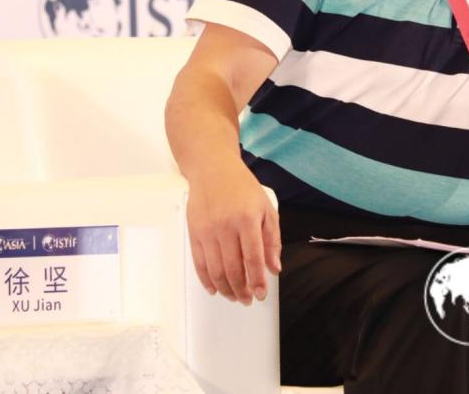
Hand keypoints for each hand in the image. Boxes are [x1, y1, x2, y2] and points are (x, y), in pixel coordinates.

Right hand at [186, 164, 281, 304]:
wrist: (213, 169)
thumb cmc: (242, 187)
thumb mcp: (266, 208)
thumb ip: (272, 239)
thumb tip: (274, 268)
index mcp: (247, 220)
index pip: (253, 258)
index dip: (257, 280)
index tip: (261, 294)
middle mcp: (225, 227)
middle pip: (232, 268)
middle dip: (241, 290)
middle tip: (247, 300)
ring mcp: (207, 231)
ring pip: (215, 270)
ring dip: (225, 288)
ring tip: (234, 296)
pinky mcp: (194, 233)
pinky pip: (199, 263)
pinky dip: (206, 279)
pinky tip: (214, 288)